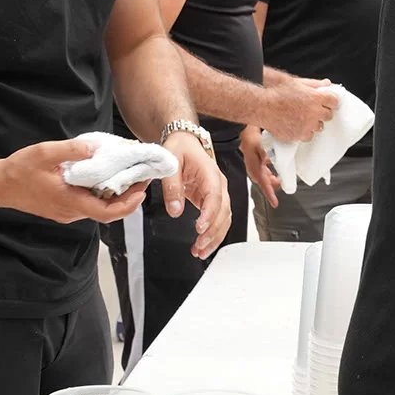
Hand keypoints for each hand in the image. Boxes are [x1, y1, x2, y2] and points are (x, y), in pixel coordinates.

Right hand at [0, 138, 148, 224]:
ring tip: (129, 174)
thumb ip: (72, 150)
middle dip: (129, 197)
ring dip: (117, 195)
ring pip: (99, 208)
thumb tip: (97, 148)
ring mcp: (66, 213)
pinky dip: (102, 194)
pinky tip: (106, 177)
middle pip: (108, 211)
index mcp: (69, 202)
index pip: (107, 213)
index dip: (129, 204)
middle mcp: (70, 212)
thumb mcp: (45, 153)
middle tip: (142, 177)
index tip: (142, 189)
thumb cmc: (19, 170)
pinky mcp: (63, 209)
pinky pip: (89, 205)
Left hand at [162, 132, 231, 258]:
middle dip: (212, 232)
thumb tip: (175, 211)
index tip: (200, 228)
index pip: (215, 196)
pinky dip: (213, 233)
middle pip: (223, 211)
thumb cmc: (178, 149)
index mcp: (210, 173)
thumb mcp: (170, 164)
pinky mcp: (212, 200)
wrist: (185, 142)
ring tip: (200, 252)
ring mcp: (218, 193)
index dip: (209, 214)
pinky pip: (218, 219)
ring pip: (224, 218)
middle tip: (198, 247)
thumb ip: (172, 187)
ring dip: (215, 237)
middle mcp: (219, 184)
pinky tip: (203, 246)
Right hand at [240, 124, 281, 208]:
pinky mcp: (258, 165)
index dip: (269, 194)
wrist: (246, 133)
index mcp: (255, 169)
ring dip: (273, 180)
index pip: (263, 184)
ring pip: (266, 179)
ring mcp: (256, 168)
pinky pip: (266, 173)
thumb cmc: (251, 139)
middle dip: (273, 187)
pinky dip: (272, 174)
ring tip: (281, 179)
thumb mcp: (261, 146)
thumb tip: (272, 160)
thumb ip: (267, 154)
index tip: (274, 203)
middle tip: (282, 185)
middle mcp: (254, 171)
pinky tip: (277, 171)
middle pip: (266, 183)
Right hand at [259, 78, 337, 142]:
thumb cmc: (276, 93)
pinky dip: (304, 132)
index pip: (334, 101)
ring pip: (319, 127)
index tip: (327, 102)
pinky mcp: (299, 136)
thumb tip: (326, 83)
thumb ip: (314, 84)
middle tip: (314, 110)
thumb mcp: (296, 83)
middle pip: (329, 115)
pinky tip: (297, 126)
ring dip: (314, 123)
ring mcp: (307, 126)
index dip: (331, 101)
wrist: (262, 107)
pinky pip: (308, 136)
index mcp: (315, 98)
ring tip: (303, 118)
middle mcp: (314, 113)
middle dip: (323, 112)